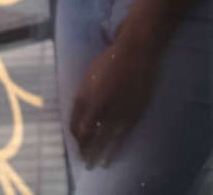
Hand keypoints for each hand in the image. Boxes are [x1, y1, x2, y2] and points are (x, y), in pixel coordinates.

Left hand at [69, 19, 161, 168]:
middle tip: (84, 159)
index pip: (75, 123)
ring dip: (97, 153)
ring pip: (103, 138)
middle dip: (85, 149)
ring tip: (95, 164)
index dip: (75, 135)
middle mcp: (98, 105)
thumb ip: (84, 95)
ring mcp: (115, 109)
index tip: (78, 141)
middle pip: (87, 134)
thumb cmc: (111, 58)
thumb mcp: (90, 75)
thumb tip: (81, 114)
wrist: (137, 49)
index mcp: (85, 95)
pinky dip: (115, 147)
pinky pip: (120, 135)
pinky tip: (112, 155)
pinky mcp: (132, 111)